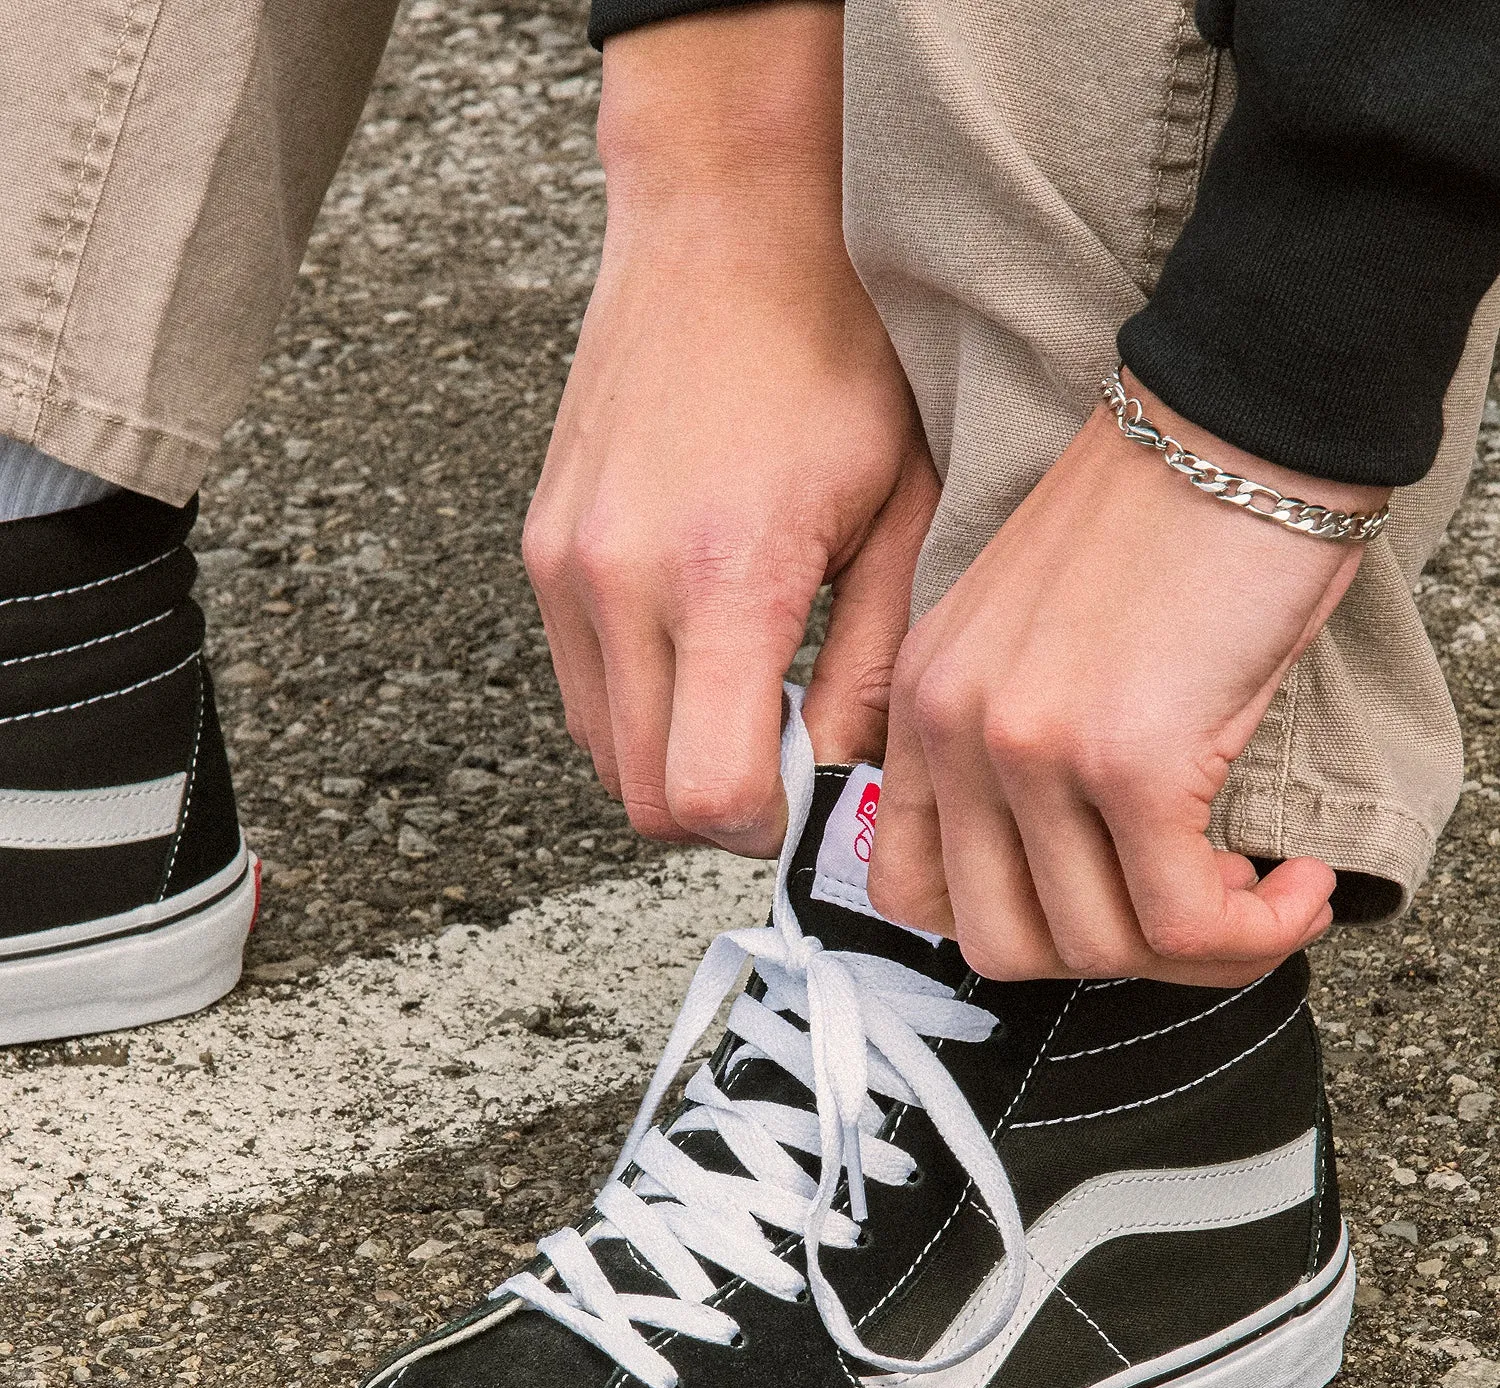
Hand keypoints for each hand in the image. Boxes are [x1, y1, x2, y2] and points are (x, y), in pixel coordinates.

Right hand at [523, 5, 937, 857]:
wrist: (726, 223)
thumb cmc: (837, 352)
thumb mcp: (904, 511)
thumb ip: (877, 664)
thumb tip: (846, 777)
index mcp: (726, 577)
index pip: (706, 793)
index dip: (763, 827)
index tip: (810, 797)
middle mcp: (622, 578)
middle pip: (643, 796)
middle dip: (719, 810)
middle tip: (786, 764)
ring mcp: (566, 563)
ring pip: (599, 753)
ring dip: (671, 763)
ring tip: (746, 704)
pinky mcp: (542, 546)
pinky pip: (579, 686)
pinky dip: (634, 707)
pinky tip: (699, 656)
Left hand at [867, 373, 1390, 983]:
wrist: (1248, 415)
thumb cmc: (1168, 521)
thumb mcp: (1037, 636)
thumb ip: (1009, 748)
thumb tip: (1067, 878)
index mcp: (920, 698)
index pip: (907, 893)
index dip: (1014, 928)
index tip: (1099, 903)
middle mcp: (955, 727)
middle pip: (1001, 945)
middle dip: (1109, 957)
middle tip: (1193, 912)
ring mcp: (1032, 746)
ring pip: (1096, 949)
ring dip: (1198, 950)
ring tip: (1259, 892)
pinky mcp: (1130, 758)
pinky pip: (1183, 921)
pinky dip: (1256, 931)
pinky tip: (1298, 887)